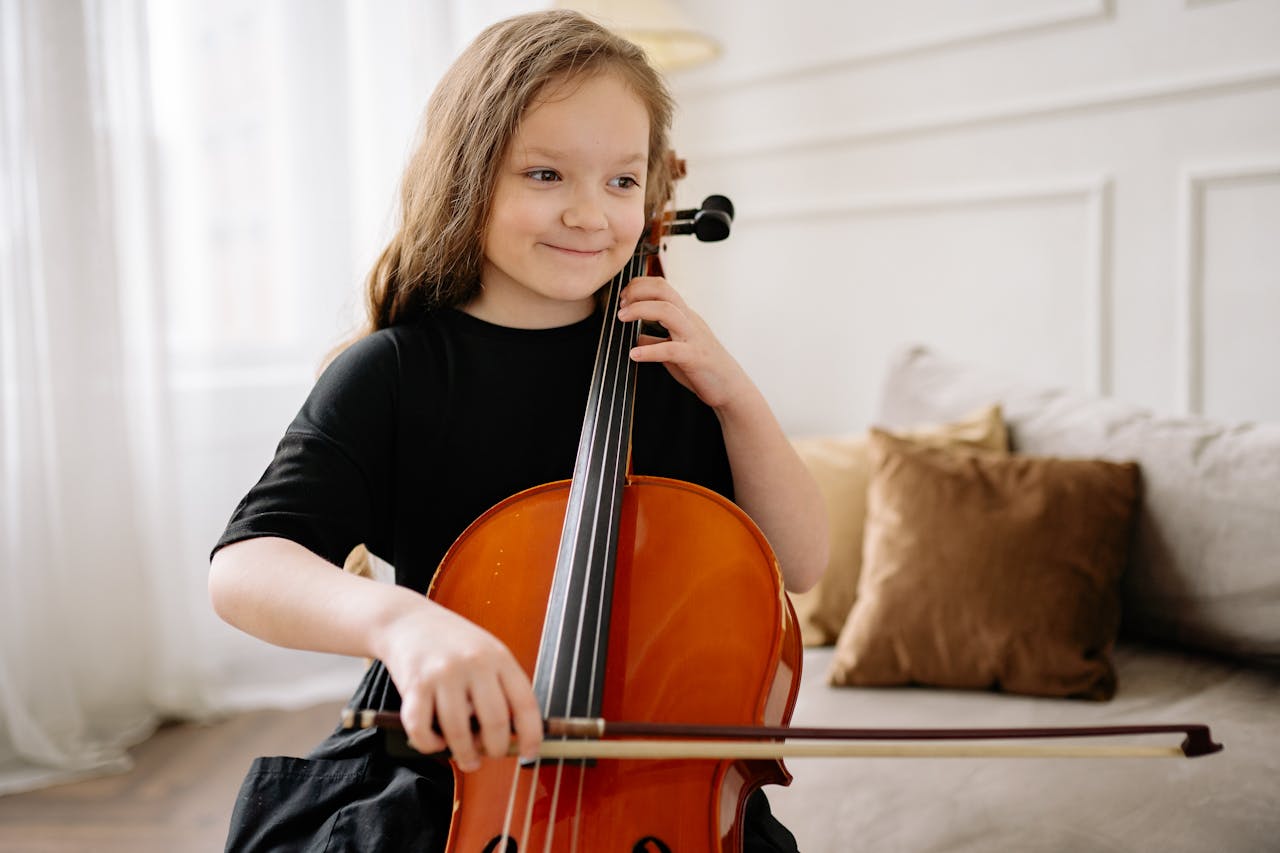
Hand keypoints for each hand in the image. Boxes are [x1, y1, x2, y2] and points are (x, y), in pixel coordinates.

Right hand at [376, 603, 542, 771]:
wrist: (407, 620)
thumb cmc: (451, 642)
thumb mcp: (486, 653)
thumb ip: (501, 685)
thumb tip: (516, 734)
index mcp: (499, 657)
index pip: (525, 703)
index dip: (531, 735)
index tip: (531, 753)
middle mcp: (474, 664)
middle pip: (495, 722)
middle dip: (497, 749)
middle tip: (493, 754)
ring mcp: (444, 675)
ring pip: (459, 733)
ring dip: (465, 755)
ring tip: (468, 759)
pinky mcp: (415, 686)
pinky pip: (423, 731)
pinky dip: (430, 745)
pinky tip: (436, 741)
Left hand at [616, 277, 748, 410]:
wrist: (731, 388)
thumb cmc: (704, 368)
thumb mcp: (677, 349)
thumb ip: (657, 341)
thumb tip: (637, 338)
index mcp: (685, 316)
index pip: (662, 287)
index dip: (639, 286)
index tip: (623, 298)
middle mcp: (689, 321)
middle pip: (664, 291)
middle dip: (638, 291)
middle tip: (620, 304)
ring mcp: (693, 337)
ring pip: (667, 311)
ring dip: (640, 310)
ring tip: (622, 318)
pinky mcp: (695, 357)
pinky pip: (671, 349)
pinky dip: (649, 350)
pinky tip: (634, 354)